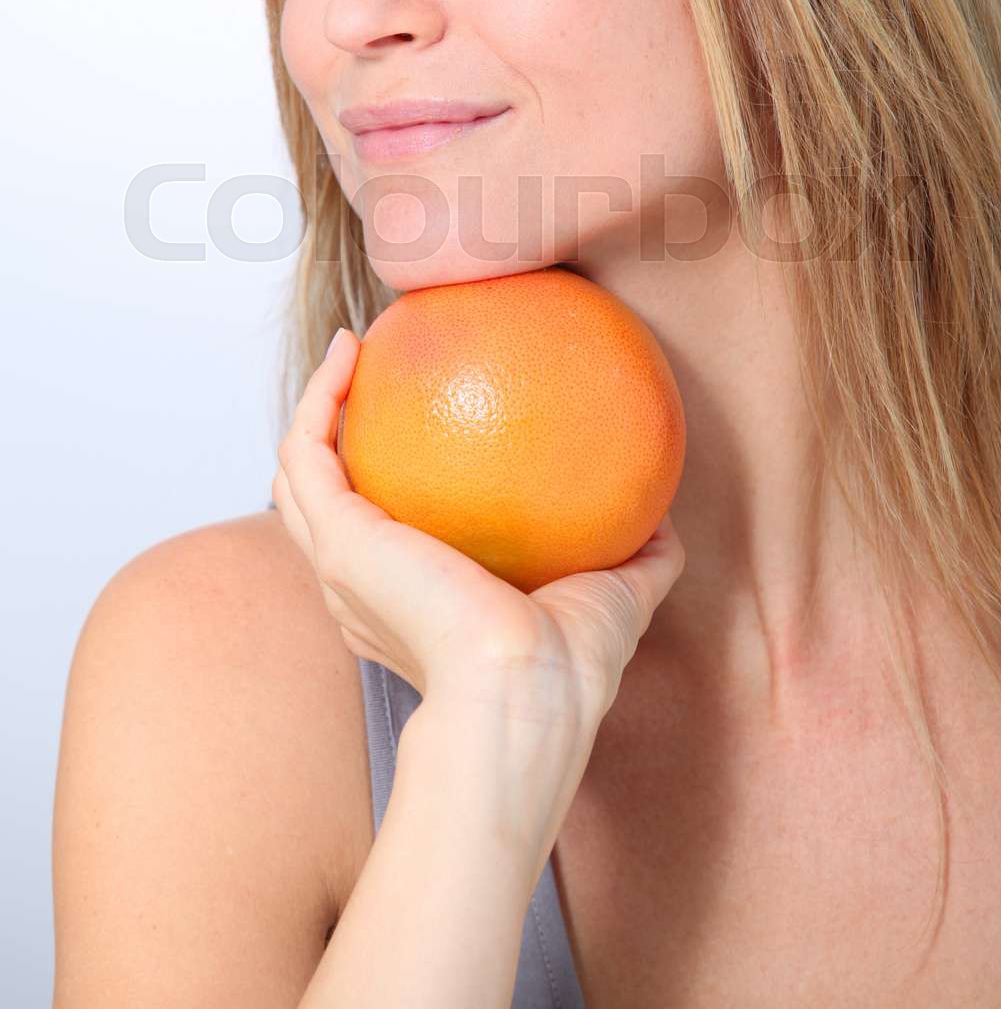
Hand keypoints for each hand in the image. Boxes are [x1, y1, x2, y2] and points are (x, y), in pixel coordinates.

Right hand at [272, 327, 686, 728]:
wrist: (527, 690)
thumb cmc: (569, 667)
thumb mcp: (619, 596)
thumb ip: (643, 554)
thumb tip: (664, 511)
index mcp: (416, 605)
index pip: (385, 540)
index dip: (390, 485)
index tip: (424, 428)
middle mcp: (366, 585)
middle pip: (324, 503)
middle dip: (338, 440)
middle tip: (377, 377)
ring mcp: (342, 561)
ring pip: (297, 476)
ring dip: (315, 407)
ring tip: (350, 349)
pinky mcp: (337, 535)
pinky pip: (307, 447)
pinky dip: (319, 394)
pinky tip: (350, 349)